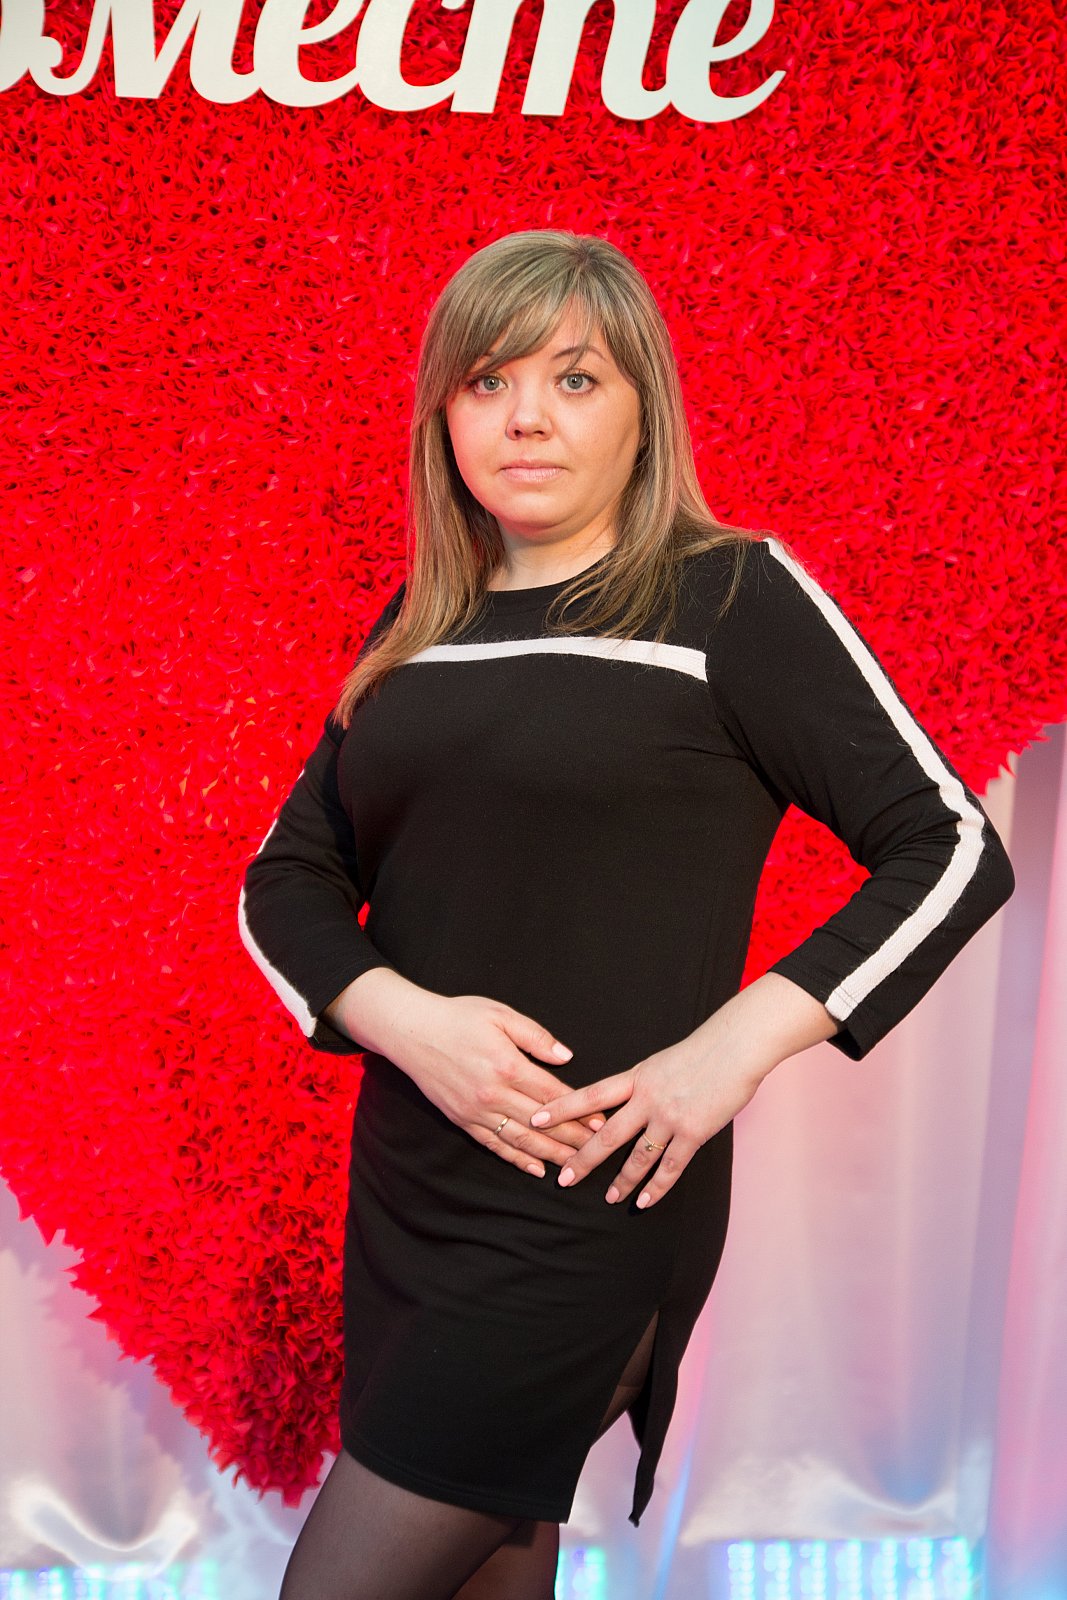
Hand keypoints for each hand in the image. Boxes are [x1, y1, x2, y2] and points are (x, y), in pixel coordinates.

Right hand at [375, 987, 604, 1178]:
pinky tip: (536, 1168)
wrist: (411, 1031)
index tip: (601, 1122)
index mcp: (507, 1065)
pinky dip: (517, 1159)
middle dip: (572, 1137)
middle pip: (541, 1122)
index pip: (552, 1094)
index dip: (579, 1110)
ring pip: (520, 1140)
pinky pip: (494, 1145)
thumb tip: (566, 1056)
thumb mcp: (500, 1015)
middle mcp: (492, 1093)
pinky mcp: (462, 1120)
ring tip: (574, 1165)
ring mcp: (476, 1110)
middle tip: (597, 1149)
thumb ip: (535, 1036)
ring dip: (550, 1154)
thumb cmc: (457, 1017)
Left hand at [528, 1027, 773, 1208]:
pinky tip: (644, 1201)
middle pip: (606, 1134)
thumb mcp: (660, 1062)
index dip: (561, 1108)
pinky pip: (670, 1166)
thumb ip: (641, 1083)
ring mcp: (669, 1117)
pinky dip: (656, 1187)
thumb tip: (627, 1100)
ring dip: (621, 1180)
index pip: (590, 1095)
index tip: (536, 1119)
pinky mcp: (693, 1132)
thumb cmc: (702, 1050)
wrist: (736, 1047)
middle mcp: (647, 1098)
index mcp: (636, 1077)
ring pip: (637, 1156)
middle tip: (562, 1178)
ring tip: (608, 1198)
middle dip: (583, 1158)